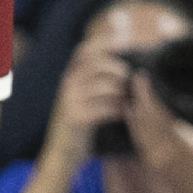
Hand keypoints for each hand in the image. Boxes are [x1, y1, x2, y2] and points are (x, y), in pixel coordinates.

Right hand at [43, 24, 131, 170]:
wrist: (63, 154)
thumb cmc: (80, 124)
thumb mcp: (83, 97)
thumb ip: (96, 80)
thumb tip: (125, 65)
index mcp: (70, 76)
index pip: (84, 50)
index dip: (103, 41)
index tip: (124, 37)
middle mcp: (67, 85)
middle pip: (97, 64)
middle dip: (119, 68)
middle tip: (130, 78)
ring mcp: (70, 101)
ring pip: (103, 85)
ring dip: (121, 90)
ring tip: (129, 98)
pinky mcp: (76, 118)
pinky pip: (102, 107)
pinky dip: (117, 109)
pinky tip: (123, 113)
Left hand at [127, 75, 192, 192]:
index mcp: (182, 142)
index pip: (159, 113)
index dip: (149, 95)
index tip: (144, 78)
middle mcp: (164, 148)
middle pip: (144, 118)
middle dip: (138, 97)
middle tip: (135, 79)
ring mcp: (156, 157)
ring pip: (138, 129)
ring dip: (133, 110)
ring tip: (130, 92)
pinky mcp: (152, 162)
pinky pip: (138, 140)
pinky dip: (133, 125)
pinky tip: (132, 115)